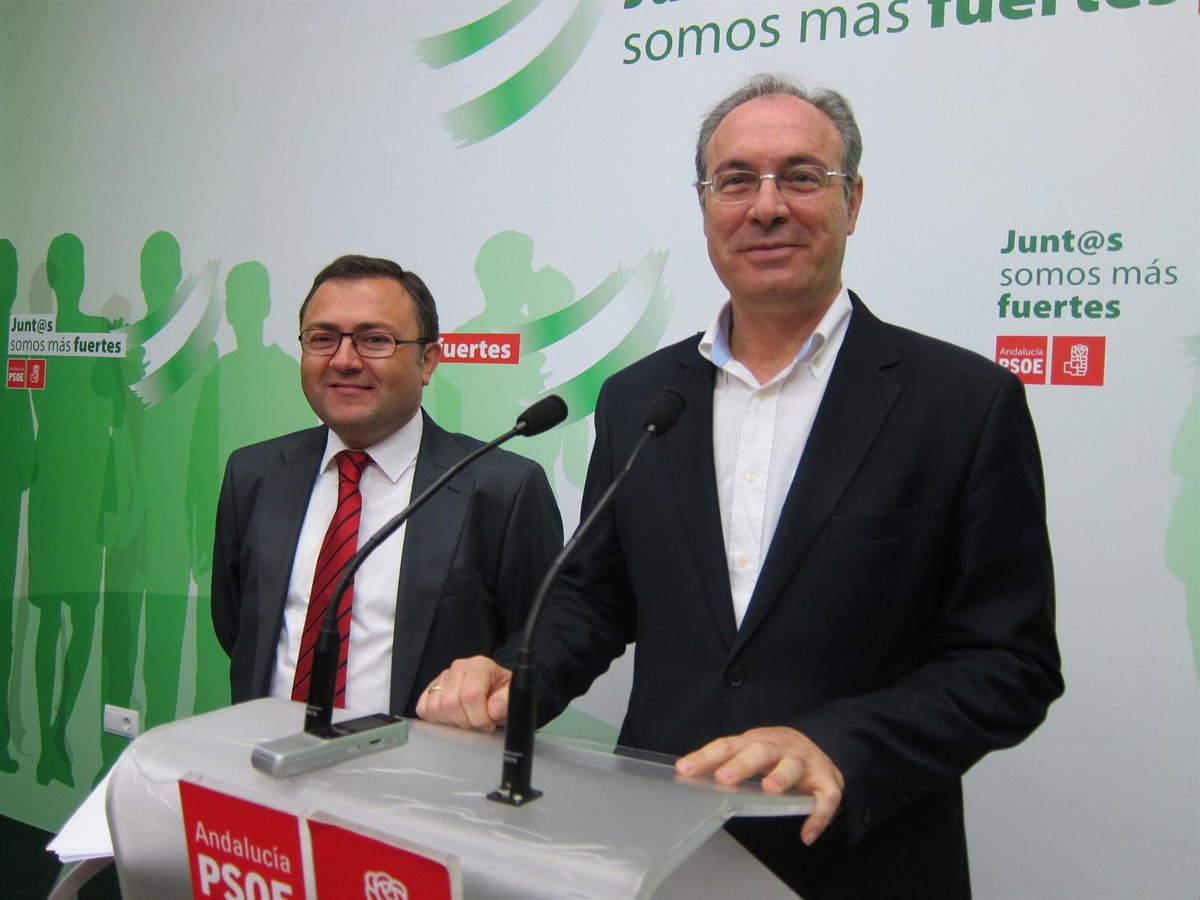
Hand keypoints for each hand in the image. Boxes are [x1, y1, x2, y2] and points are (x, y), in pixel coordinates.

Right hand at [415, 655, 511, 731]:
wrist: (495, 690)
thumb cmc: (502, 693)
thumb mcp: (511, 695)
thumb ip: (506, 700)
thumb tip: (493, 709)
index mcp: (479, 666)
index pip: (470, 695)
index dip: (480, 716)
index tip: (489, 723)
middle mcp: (458, 668)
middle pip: (450, 703)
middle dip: (466, 722)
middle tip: (478, 724)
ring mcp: (442, 678)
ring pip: (435, 708)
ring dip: (452, 722)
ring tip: (466, 720)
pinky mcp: (430, 689)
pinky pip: (423, 708)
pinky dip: (436, 719)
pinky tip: (452, 718)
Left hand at [675, 726, 843, 845]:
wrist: (819, 748)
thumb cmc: (776, 754)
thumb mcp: (751, 752)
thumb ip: (727, 762)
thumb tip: (689, 776)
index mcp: (756, 740)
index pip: (727, 745)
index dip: (706, 757)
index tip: (685, 769)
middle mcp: (781, 747)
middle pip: (760, 750)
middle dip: (742, 764)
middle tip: (724, 778)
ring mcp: (806, 762)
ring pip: (794, 766)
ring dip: (781, 776)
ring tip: (770, 790)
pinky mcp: (828, 780)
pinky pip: (826, 798)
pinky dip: (818, 816)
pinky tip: (806, 834)